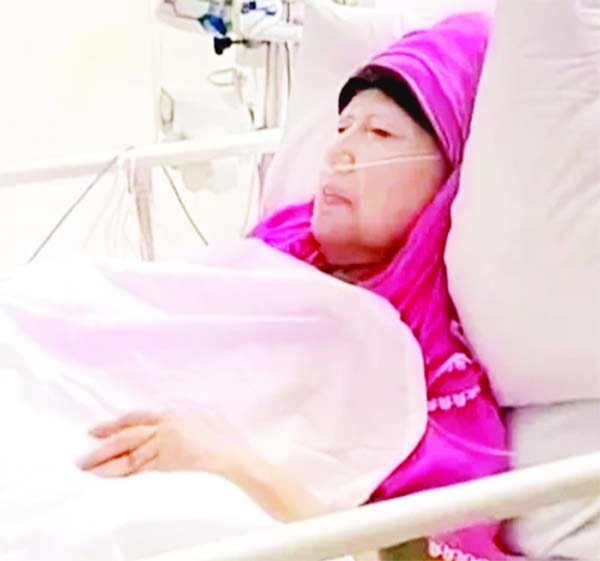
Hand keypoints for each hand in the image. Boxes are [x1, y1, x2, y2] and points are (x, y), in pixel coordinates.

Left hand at [78, 408, 245, 477]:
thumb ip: (173, 418)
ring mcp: (166, 445)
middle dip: (102, 448)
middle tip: (83, 458)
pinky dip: (126, 473)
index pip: (133, 419)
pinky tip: (114, 477)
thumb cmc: (216, 431)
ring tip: (90, 470)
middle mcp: (164, 428)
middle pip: (126, 437)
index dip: (112, 425)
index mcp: (168, 414)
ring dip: (108, 464)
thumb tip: (156, 422)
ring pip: (130, 455)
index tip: (94, 431)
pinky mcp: (170, 462)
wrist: (229, 451)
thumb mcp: (193, 415)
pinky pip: (143, 468)